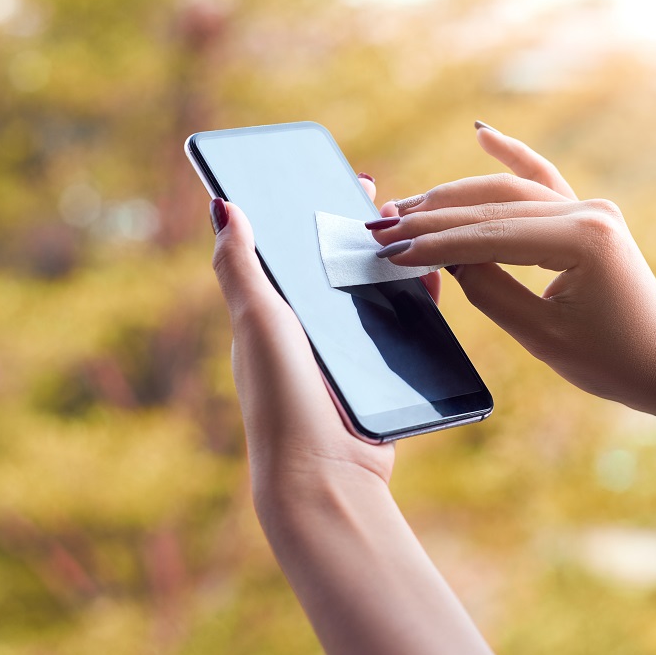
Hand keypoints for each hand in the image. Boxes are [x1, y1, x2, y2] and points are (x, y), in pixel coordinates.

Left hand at [209, 180, 395, 506]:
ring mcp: (338, 356)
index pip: (287, 248)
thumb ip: (241, 267)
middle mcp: (300, 332)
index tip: (342, 178)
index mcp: (267, 314)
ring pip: (367, 297)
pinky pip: (394, 330)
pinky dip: (411, 304)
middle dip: (360, 232)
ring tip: (419, 235)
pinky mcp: (372, 377)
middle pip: (332, 269)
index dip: (309, 211)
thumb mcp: (258, 323)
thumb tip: (223, 205)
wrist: (326, 476)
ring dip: (390, 265)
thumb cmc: (283, 396)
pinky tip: (432, 285)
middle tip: (393, 202)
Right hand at [371, 151, 655, 419]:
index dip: (435, 243)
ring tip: (408, 205)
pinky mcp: (589, 218)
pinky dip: (514, 158)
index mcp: (583, 239)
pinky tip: (483, 134)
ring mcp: (591, 210)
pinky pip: (543, 182)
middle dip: (435, 216)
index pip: (489, 235)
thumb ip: (487, 289)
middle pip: (494, 205)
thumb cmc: (610, 361)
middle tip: (383, 224)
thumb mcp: (540, 335)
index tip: (389, 249)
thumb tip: (444, 257)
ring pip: (510, 191)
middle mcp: (589, 212)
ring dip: (457, 196)